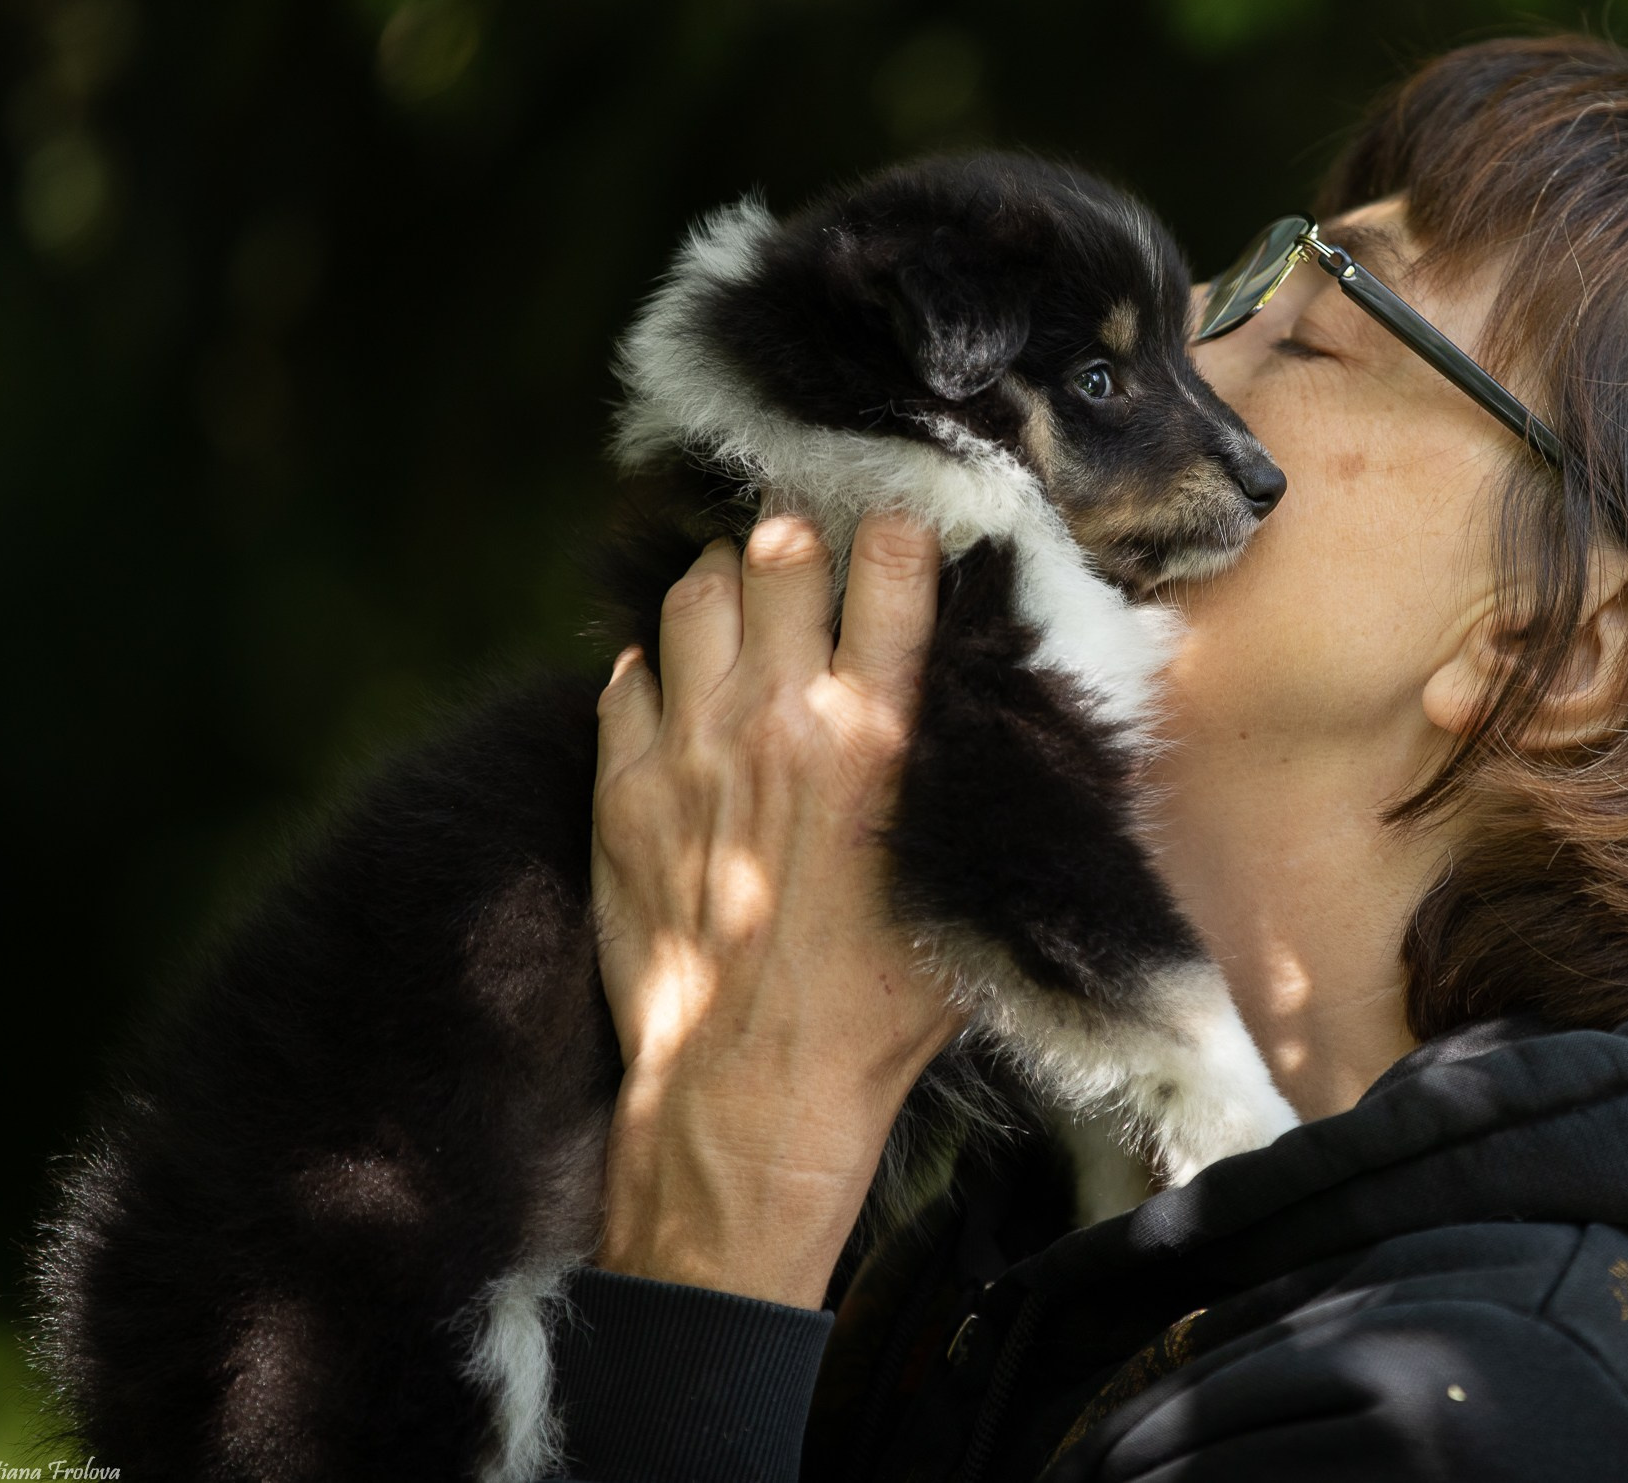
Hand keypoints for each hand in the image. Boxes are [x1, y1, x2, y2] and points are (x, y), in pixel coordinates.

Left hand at [588, 512, 959, 1308]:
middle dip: (804, 544)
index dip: (897, 532)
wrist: (754, 1094)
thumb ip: (980, 774)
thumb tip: (1006, 695)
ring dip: (727, 589)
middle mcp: (779, 721)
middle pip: (779, 550)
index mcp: (879, 733)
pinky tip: (687, 696)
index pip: (887, 558)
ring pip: (692, 594)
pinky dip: (658, 671)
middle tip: (816, 567)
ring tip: (748, 612)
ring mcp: (688, 750)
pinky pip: (625, 676)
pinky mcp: (622, 792)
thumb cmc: (884, 1003)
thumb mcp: (968, 879)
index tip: (899, 542)